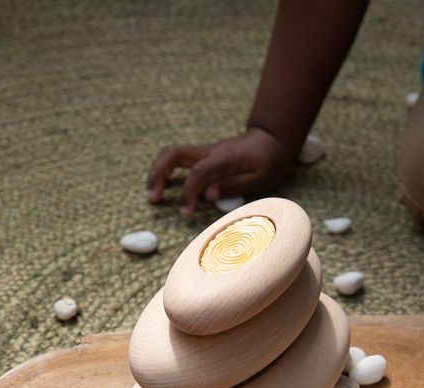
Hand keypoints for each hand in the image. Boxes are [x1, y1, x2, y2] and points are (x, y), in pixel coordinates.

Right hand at [146, 127, 294, 214]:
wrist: (271, 140)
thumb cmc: (269, 161)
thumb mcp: (261, 178)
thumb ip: (235, 185)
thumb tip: (208, 195)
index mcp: (224, 158)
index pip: (199, 173)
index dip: (189, 193)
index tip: (185, 213)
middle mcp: (209, 152)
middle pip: (173, 154)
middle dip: (158, 174)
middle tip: (153, 198)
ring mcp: (204, 152)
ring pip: (171, 154)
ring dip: (157, 171)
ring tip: (152, 194)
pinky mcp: (203, 156)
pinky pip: (178, 159)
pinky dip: (165, 170)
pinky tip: (162, 186)